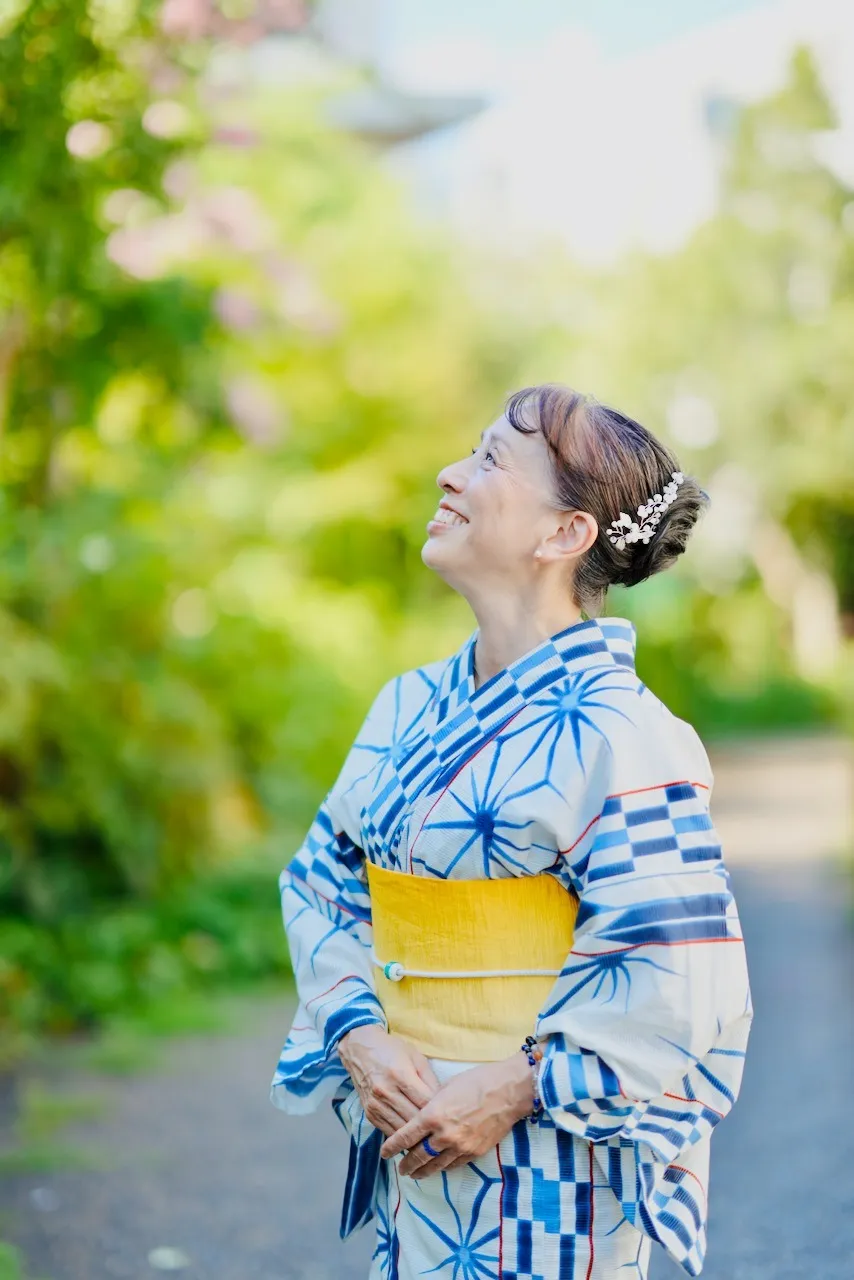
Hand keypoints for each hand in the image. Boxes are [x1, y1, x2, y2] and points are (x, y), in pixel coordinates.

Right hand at [337, 1023, 441, 1137]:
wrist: (359, 1050)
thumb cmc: (391, 1050)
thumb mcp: (416, 1057)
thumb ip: (430, 1080)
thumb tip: (442, 1103)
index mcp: (400, 1075)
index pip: (425, 1102)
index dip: (439, 1112)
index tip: (449, 1117)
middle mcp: (386, 1092)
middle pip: (413, 1120)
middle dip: (430, 1128)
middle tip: (444, 1132)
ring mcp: (376, 1105)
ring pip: (401, 1130)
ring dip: (416, 1138)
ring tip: (431, 1140)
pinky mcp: (369, 1114)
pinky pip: (389, 1132)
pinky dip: (402, 1137)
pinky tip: (413, 1137)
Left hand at [380, 1051, 533, 1177]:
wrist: (508, 1091)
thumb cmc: (476, 1081)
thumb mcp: (446, 1087)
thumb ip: (431, 1104)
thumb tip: (422, 1114)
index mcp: (432, 1115)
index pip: (405, 1136)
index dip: (392, 1146)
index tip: (384, 1153)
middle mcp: (443, 1135)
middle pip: (418, 1156)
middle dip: (406, 1163)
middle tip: (399, 1168)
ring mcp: (460, 1146)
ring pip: (435, 1166)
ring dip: (422, 1171)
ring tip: (415, 1174)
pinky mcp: (474, 1153)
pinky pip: (453, 1165)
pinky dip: (442, 1167)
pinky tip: (438, 1167)